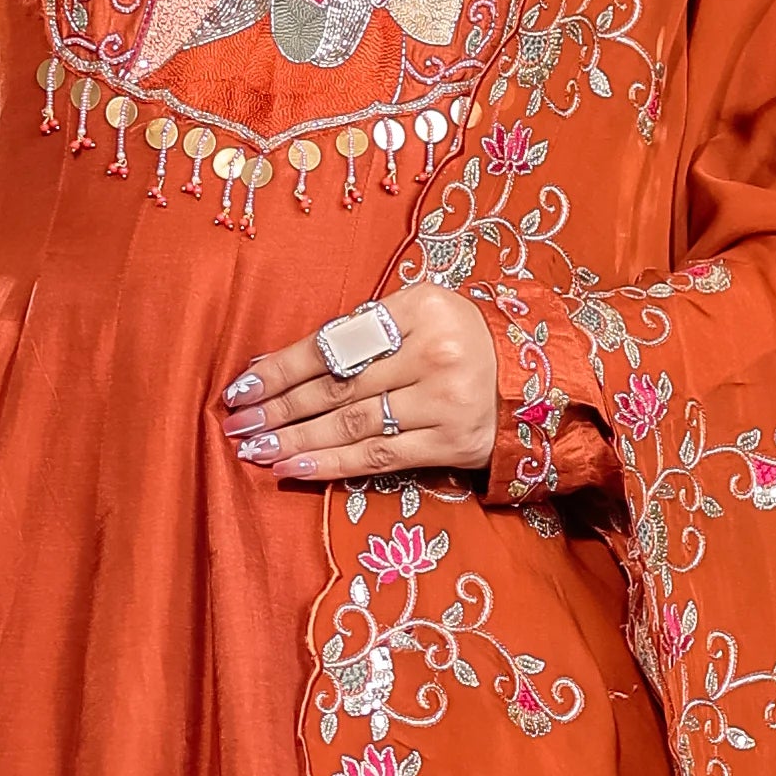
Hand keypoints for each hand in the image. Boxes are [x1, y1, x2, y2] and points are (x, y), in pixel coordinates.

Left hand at [218, 279, 498, 484]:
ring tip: (253, 448)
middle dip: (279, 407)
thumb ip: (363, 331)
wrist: (538, 376)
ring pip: (352, 425)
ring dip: (295, 439)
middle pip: (338, 386)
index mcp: (421, 307)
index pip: (334, 342)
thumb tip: (280, 364)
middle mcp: (435, 353)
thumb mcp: (421, 312)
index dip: (282, 366)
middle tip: (236, 423)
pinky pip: (378, 458)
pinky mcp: (452, 443)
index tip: (242, 385)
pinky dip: (330, 464)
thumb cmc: (463, 338)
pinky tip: (292, 467)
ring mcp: (445, 402)